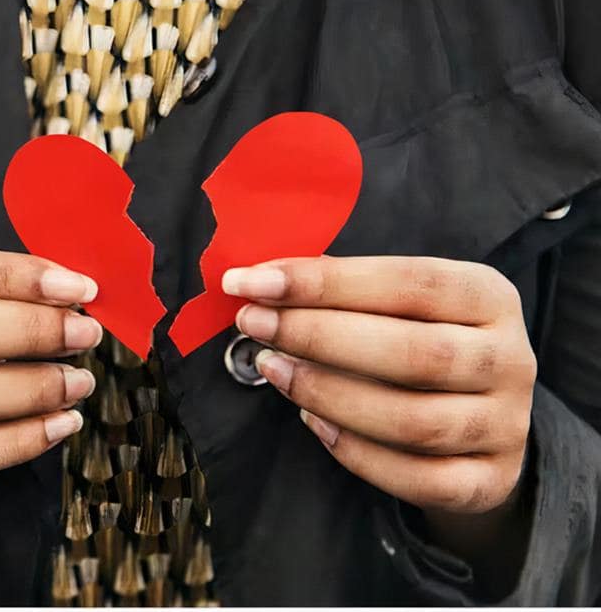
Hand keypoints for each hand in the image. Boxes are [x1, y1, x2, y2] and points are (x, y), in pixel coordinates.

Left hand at [226, 256, 536, 515]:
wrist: (480, 415)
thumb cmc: (417, 336)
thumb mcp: (397, 300)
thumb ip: (342, 289)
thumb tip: (259, 281)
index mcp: (488, 295)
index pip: (408, 282)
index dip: (325, 282)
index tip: (252, 281)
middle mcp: (509, 358)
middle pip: (414, 353)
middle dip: (317, 336)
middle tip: (252, 323)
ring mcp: (504, 425)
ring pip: (413, 422)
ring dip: (328, 394)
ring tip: (274, 369)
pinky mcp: (488, 480)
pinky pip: (417, 478)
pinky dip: (355, 453)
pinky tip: (312, 422)